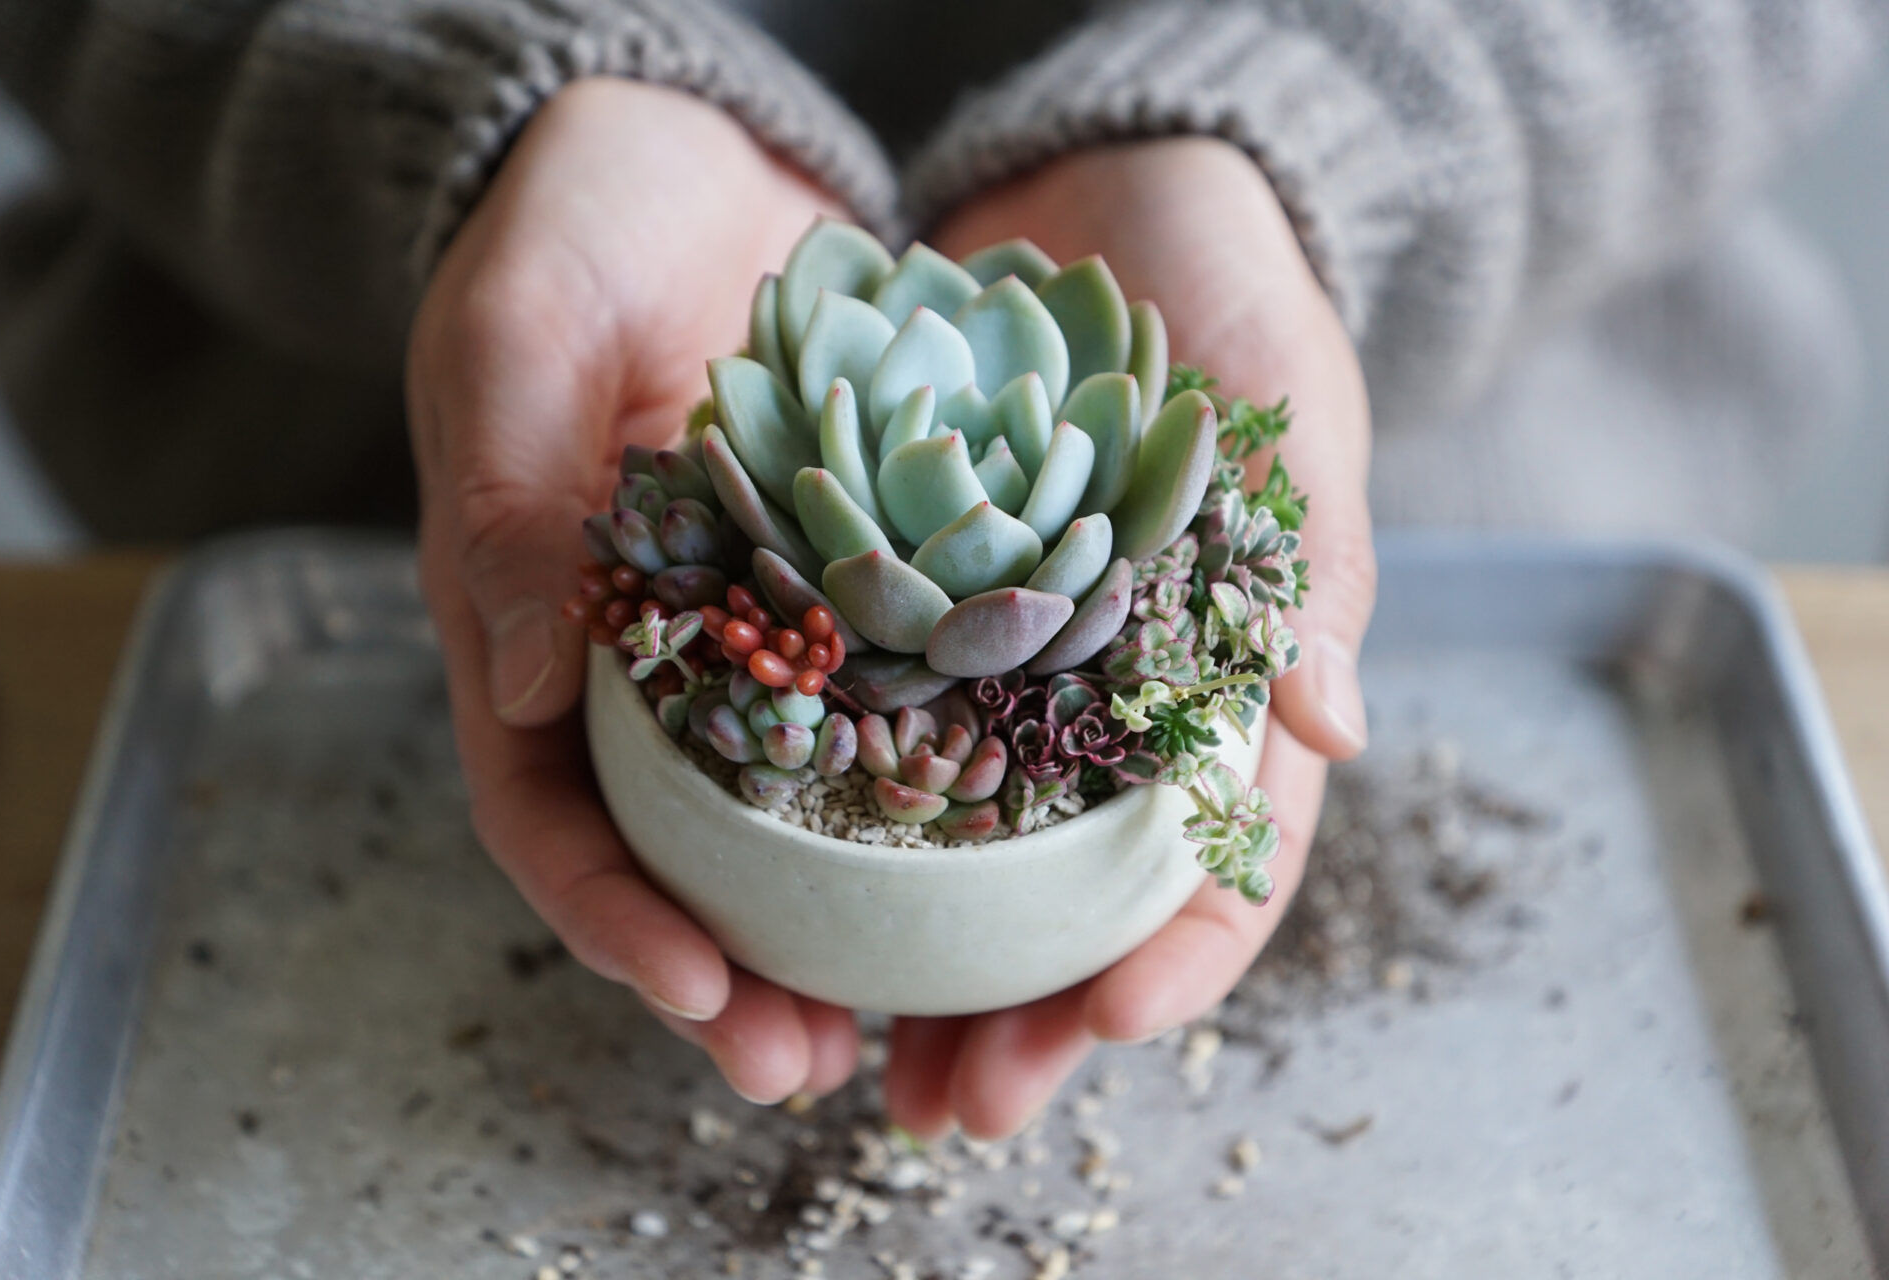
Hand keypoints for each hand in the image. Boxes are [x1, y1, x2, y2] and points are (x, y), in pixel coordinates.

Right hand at [406, 79, 863, 1103]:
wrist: (680, 158)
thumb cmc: (570, 229)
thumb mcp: (518, 334)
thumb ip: (507, 493)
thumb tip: (528, 682)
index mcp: (528, 623)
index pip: (545, 810)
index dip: (610, 917)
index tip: (697, 991)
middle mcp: (634, 658)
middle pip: (668, 856)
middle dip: (729, 975)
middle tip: (813, 1066)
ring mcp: (741, 633)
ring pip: (777, 819)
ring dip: (831, 929)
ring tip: (909, 1023)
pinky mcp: (839, 592)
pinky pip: (876, 716)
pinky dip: (917, 802)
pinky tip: (989, 861)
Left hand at [886, 139, 1375, 1137]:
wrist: (1102, 199)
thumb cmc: (1225, 298)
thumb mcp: (1285, 406)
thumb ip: (1305, 556)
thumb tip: (1334, 722)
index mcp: (1226, 681)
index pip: (1226, 852)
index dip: (1179, 953)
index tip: (1112, 1023)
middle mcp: (1112, 704)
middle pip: (1079, 902)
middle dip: (1027, 1017)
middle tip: (955, 1105)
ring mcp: (1009, 677)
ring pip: (965, 864)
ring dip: (915, 976)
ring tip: (848, 1061)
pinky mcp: (909, 623)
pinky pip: (868, 747)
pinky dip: (824, 835)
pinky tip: (767, 907)